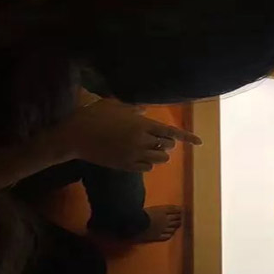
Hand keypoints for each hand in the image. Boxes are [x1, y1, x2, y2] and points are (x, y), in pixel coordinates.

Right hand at [53, 99, 201, 172]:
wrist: (74, 137)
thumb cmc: (92, 116)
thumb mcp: (112, 105)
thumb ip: (132, 108)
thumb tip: (144, 111)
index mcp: (141, 124)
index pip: (171, 132)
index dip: (187, 137)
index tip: (200, 142)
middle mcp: (142, 141)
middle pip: (168, 146)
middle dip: (166, 143)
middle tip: (155, 139)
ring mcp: (134, 155)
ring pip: (160, 159)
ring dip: (158, 154)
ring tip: (146, 148)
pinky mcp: (126, 166)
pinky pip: (147, 168)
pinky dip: (148, 163)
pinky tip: (138, 157)